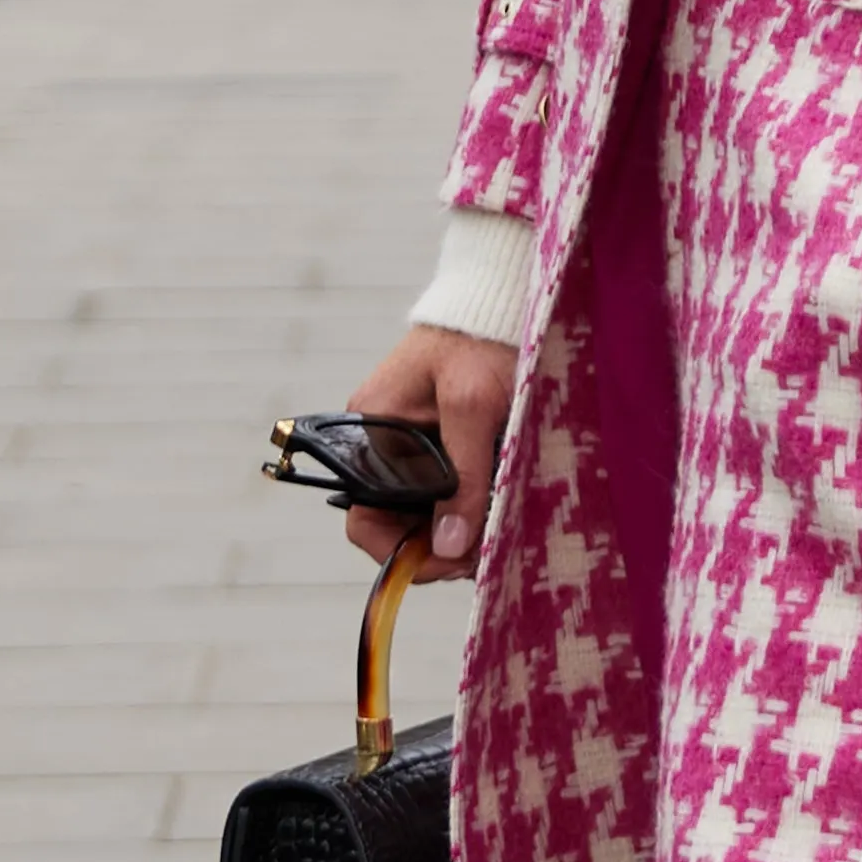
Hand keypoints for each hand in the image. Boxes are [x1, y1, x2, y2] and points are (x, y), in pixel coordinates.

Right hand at [348, 320, 515, 572]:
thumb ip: (462, 479)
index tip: (449, 563)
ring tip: (492, 536)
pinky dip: (462, 509)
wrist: (498, 299)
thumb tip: (449, 546)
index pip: (363, 518)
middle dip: (434, 548)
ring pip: (419, 512)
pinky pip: (438, 491)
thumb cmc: (480, 342)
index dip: (399, 553)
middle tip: (481, 556)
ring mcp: (405, 443)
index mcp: (370, 433)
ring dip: (452, 533)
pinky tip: (491, 510)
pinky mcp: (433, 441)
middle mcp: (379, 444)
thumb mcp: (475, 408)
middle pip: (393, 522)